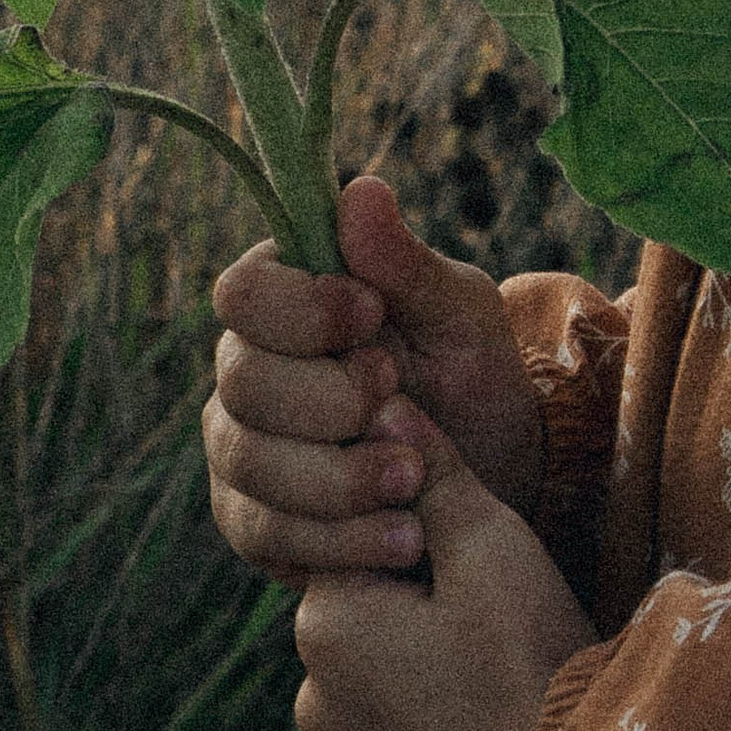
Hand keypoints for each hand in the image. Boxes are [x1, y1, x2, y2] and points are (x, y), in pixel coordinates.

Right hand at [205, 177, 545, 582]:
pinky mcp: (254, 519)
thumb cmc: (470, 375)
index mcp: (287, 295)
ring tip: (416, 480)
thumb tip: (359, 189)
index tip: (373, 317)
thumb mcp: (459, 315)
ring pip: (248, 462)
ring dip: (339, 478)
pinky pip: (266, 533)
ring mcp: (241, 445)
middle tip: (403, 406)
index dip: (300, 310)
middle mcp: (246, 366)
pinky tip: (404, 538)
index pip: (242, 292)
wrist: (490, 478)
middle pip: (241, 381)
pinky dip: (339, 541)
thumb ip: (406, 264)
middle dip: (330, 402)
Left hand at [295, 427, 595, 730]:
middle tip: (496, 633)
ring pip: (381, 700)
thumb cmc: (530, 662)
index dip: (424, 544)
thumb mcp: (490, 546)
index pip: (360, 548)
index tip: (477, 570)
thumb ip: (430, 474)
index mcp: (326, 624)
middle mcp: (312, 705)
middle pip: (368, 626)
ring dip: (425, 689)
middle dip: (421, 616)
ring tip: (496, 694)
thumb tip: (383, 404)